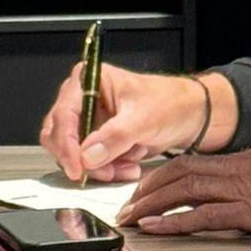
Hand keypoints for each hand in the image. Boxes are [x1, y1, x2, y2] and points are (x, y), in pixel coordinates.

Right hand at [40, 64, 213, 182]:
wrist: (190, 116)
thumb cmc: (170, 103)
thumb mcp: (143, 118)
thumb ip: (115, 137)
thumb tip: (87, 155)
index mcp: (89, 79)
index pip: (63, 114)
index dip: (66, 144)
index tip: (77, 168)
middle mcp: (82, 97)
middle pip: (60, 136)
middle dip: (85, 159)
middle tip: (107, 171)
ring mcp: (88, 119)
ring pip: (74, 154)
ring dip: (100, 167)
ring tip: (129, 165)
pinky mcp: (96, 138)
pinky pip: (89, 162)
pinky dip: (108, 169)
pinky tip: (130, 164)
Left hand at [117, 146, 250, 235]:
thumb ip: (250, 175)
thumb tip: (231, 185)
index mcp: (241, 159)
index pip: (190, 162)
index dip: (161, 175)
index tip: (143, 189)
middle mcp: (236, 169)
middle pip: (179, 173)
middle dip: (148, 189)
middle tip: (127, 206)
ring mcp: (241, 189)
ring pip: (184, 190)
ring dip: (153, 204)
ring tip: (132, 218)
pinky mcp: (249, 211)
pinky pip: (202, 216)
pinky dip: (175, 222)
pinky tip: (156, 228)